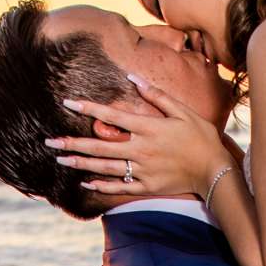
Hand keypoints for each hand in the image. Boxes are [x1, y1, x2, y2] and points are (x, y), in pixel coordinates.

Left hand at [46, 72, 230, 201]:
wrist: (215, 171)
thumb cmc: (201, 138)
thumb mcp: (183, 112)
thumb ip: (157, 96)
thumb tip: (132, 78)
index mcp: (149, 128)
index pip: (112, 116)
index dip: (89, 108)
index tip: (68, 102)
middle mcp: (142, 150)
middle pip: (101, 146)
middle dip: (73, 142)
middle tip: (50, 141)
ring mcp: (143, 171)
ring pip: (105, 167)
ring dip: (81, 162)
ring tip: (61, 158)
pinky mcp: (147, 187)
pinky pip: (120, 187)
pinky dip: (102, 185)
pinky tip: (85, 181)